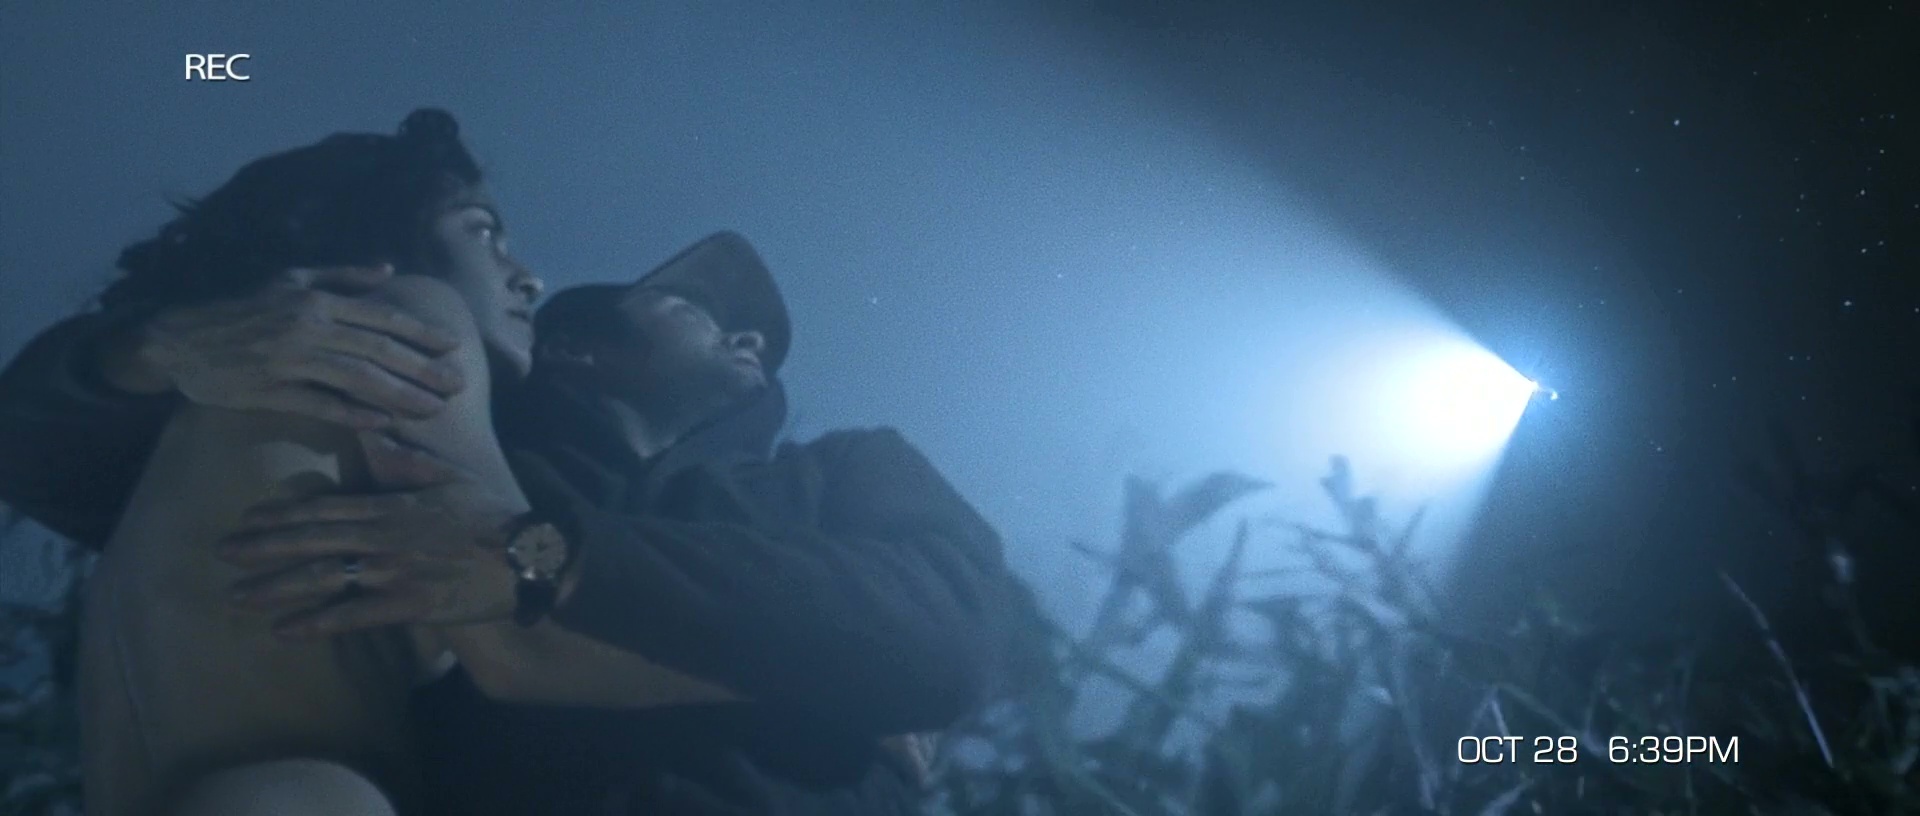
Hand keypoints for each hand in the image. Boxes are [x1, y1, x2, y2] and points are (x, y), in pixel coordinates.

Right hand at [123, 264, 466, 427]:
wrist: (180, 339)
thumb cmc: (243, 308)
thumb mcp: (290, 280)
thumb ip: (341, 276)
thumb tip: (388, 269)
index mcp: (316, 301)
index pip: (381, 318)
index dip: (421, 334)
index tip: (454, 347)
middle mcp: (307, 327)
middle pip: (377, 351)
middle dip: (423, 370)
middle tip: (458, 386)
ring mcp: (288, 360)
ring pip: (356, 379)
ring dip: (399, 395)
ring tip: (433, 409)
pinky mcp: (269, 390)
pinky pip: (319, 404)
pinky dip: (352, 414)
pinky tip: (382, 423)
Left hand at [218, 438, 529, 637]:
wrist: (532, 556)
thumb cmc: (493, 517)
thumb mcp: (451, 478)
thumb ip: (406, 459)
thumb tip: (373, 428)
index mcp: (391, 505)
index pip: (324, 508)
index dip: (281, 515)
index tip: (246, 519)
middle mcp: (383, 537)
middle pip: (311, 540)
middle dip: (262, 547)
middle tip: (221, 553)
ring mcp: (394, 572)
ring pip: (322, 577)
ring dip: (276, 587)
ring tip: (237, 595)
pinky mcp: (410, 605)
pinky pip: (354, 615)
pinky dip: (317, 623)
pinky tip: (285, 631)